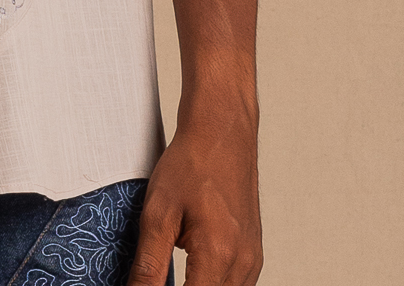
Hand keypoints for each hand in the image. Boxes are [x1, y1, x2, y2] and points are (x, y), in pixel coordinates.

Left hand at [127, 108, 262, 285]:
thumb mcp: (158, 213)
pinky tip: (195, 274)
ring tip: (177, 274)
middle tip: (159, 277)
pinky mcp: (253, 254)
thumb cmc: (192, 164)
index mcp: (218, 254)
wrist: (221, 132)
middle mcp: (242, 263)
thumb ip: (149, 264)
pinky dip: (213, 285)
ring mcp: (252, 260)